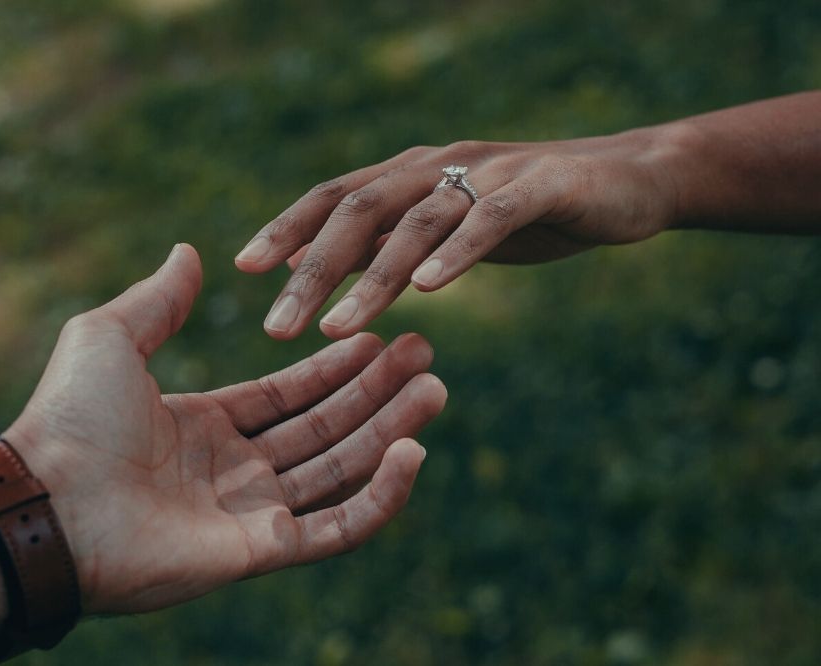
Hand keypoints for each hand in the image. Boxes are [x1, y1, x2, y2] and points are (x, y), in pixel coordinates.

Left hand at [5, 244, 446, 615]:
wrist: (45, 500)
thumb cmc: (67, 418)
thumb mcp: (109, 336)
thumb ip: (158, 299)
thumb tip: (189, 252)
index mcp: (203, 423)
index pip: (287, 393)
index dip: (334, 366)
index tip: (379, 335)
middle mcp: (233, 468)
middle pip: (324, 426)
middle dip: (376, 390)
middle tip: (426, 354)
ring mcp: (250, 513)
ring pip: (340, 469)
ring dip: (390, 429)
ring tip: (435, 389)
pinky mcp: (262, 551)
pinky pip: (337, 527)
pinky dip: (380, 494)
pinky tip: (413, 450)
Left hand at [235, 127, 680, 338]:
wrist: (629, 179)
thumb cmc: (527, 210)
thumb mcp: (446, 225)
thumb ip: (390, 239)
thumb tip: (321, 264)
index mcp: (411, 174)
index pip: (334, 196)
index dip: (288, 227)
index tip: (245, 269)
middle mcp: (438, 166)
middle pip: (358, 210)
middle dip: (311, 270)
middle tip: (275, 326)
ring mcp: (489, 172)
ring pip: (416, 221)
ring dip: (371, 277)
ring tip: (337, 329)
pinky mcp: (543, 186)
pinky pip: (491, 219)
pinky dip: (457, 252)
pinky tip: (430, 291)